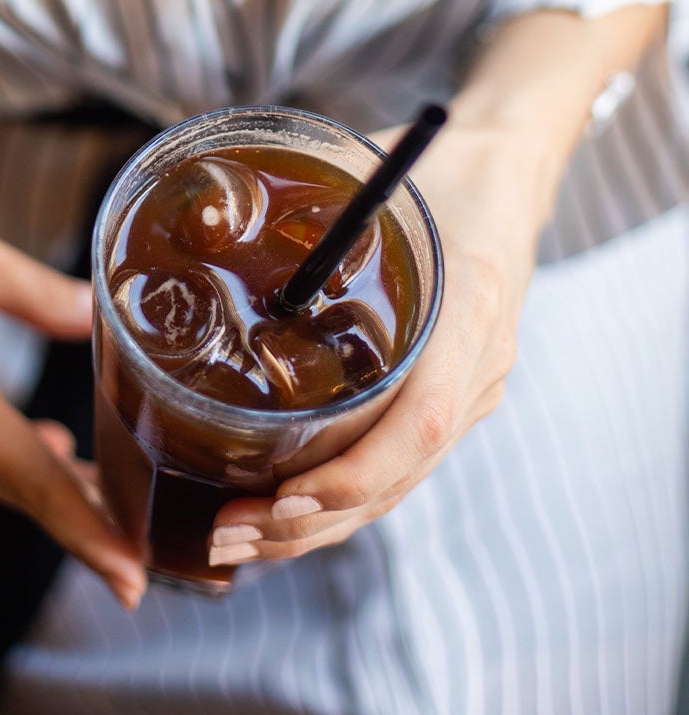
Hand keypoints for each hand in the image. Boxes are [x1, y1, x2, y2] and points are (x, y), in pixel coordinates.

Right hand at [0, 166, 146, 606]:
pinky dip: (2, 457)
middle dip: (79, 520)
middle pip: (11, 487)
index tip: (128, 575)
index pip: (27, 477)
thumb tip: (95, 315)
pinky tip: (41, 444)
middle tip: (137, 551)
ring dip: (44, 487)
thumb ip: (29, 288)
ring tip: (107, 493)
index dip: (85, 527)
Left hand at [208, 122, 543, 567]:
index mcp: (467, 309)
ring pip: (396, 485)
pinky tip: (284, 514)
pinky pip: (399, 466)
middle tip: (223, 537)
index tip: (280, 501)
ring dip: (316, 525)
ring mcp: (469, 390)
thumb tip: (211, 219)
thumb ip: (309, 203)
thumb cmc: (435, 173)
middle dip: (307, 522)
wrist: (504, 175)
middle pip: (398, 477)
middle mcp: (475, 367)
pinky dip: (340, 500)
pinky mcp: (451, 397)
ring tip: (237, 542)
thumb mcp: (375, 173)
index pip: (420, 421)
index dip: (351, 474)